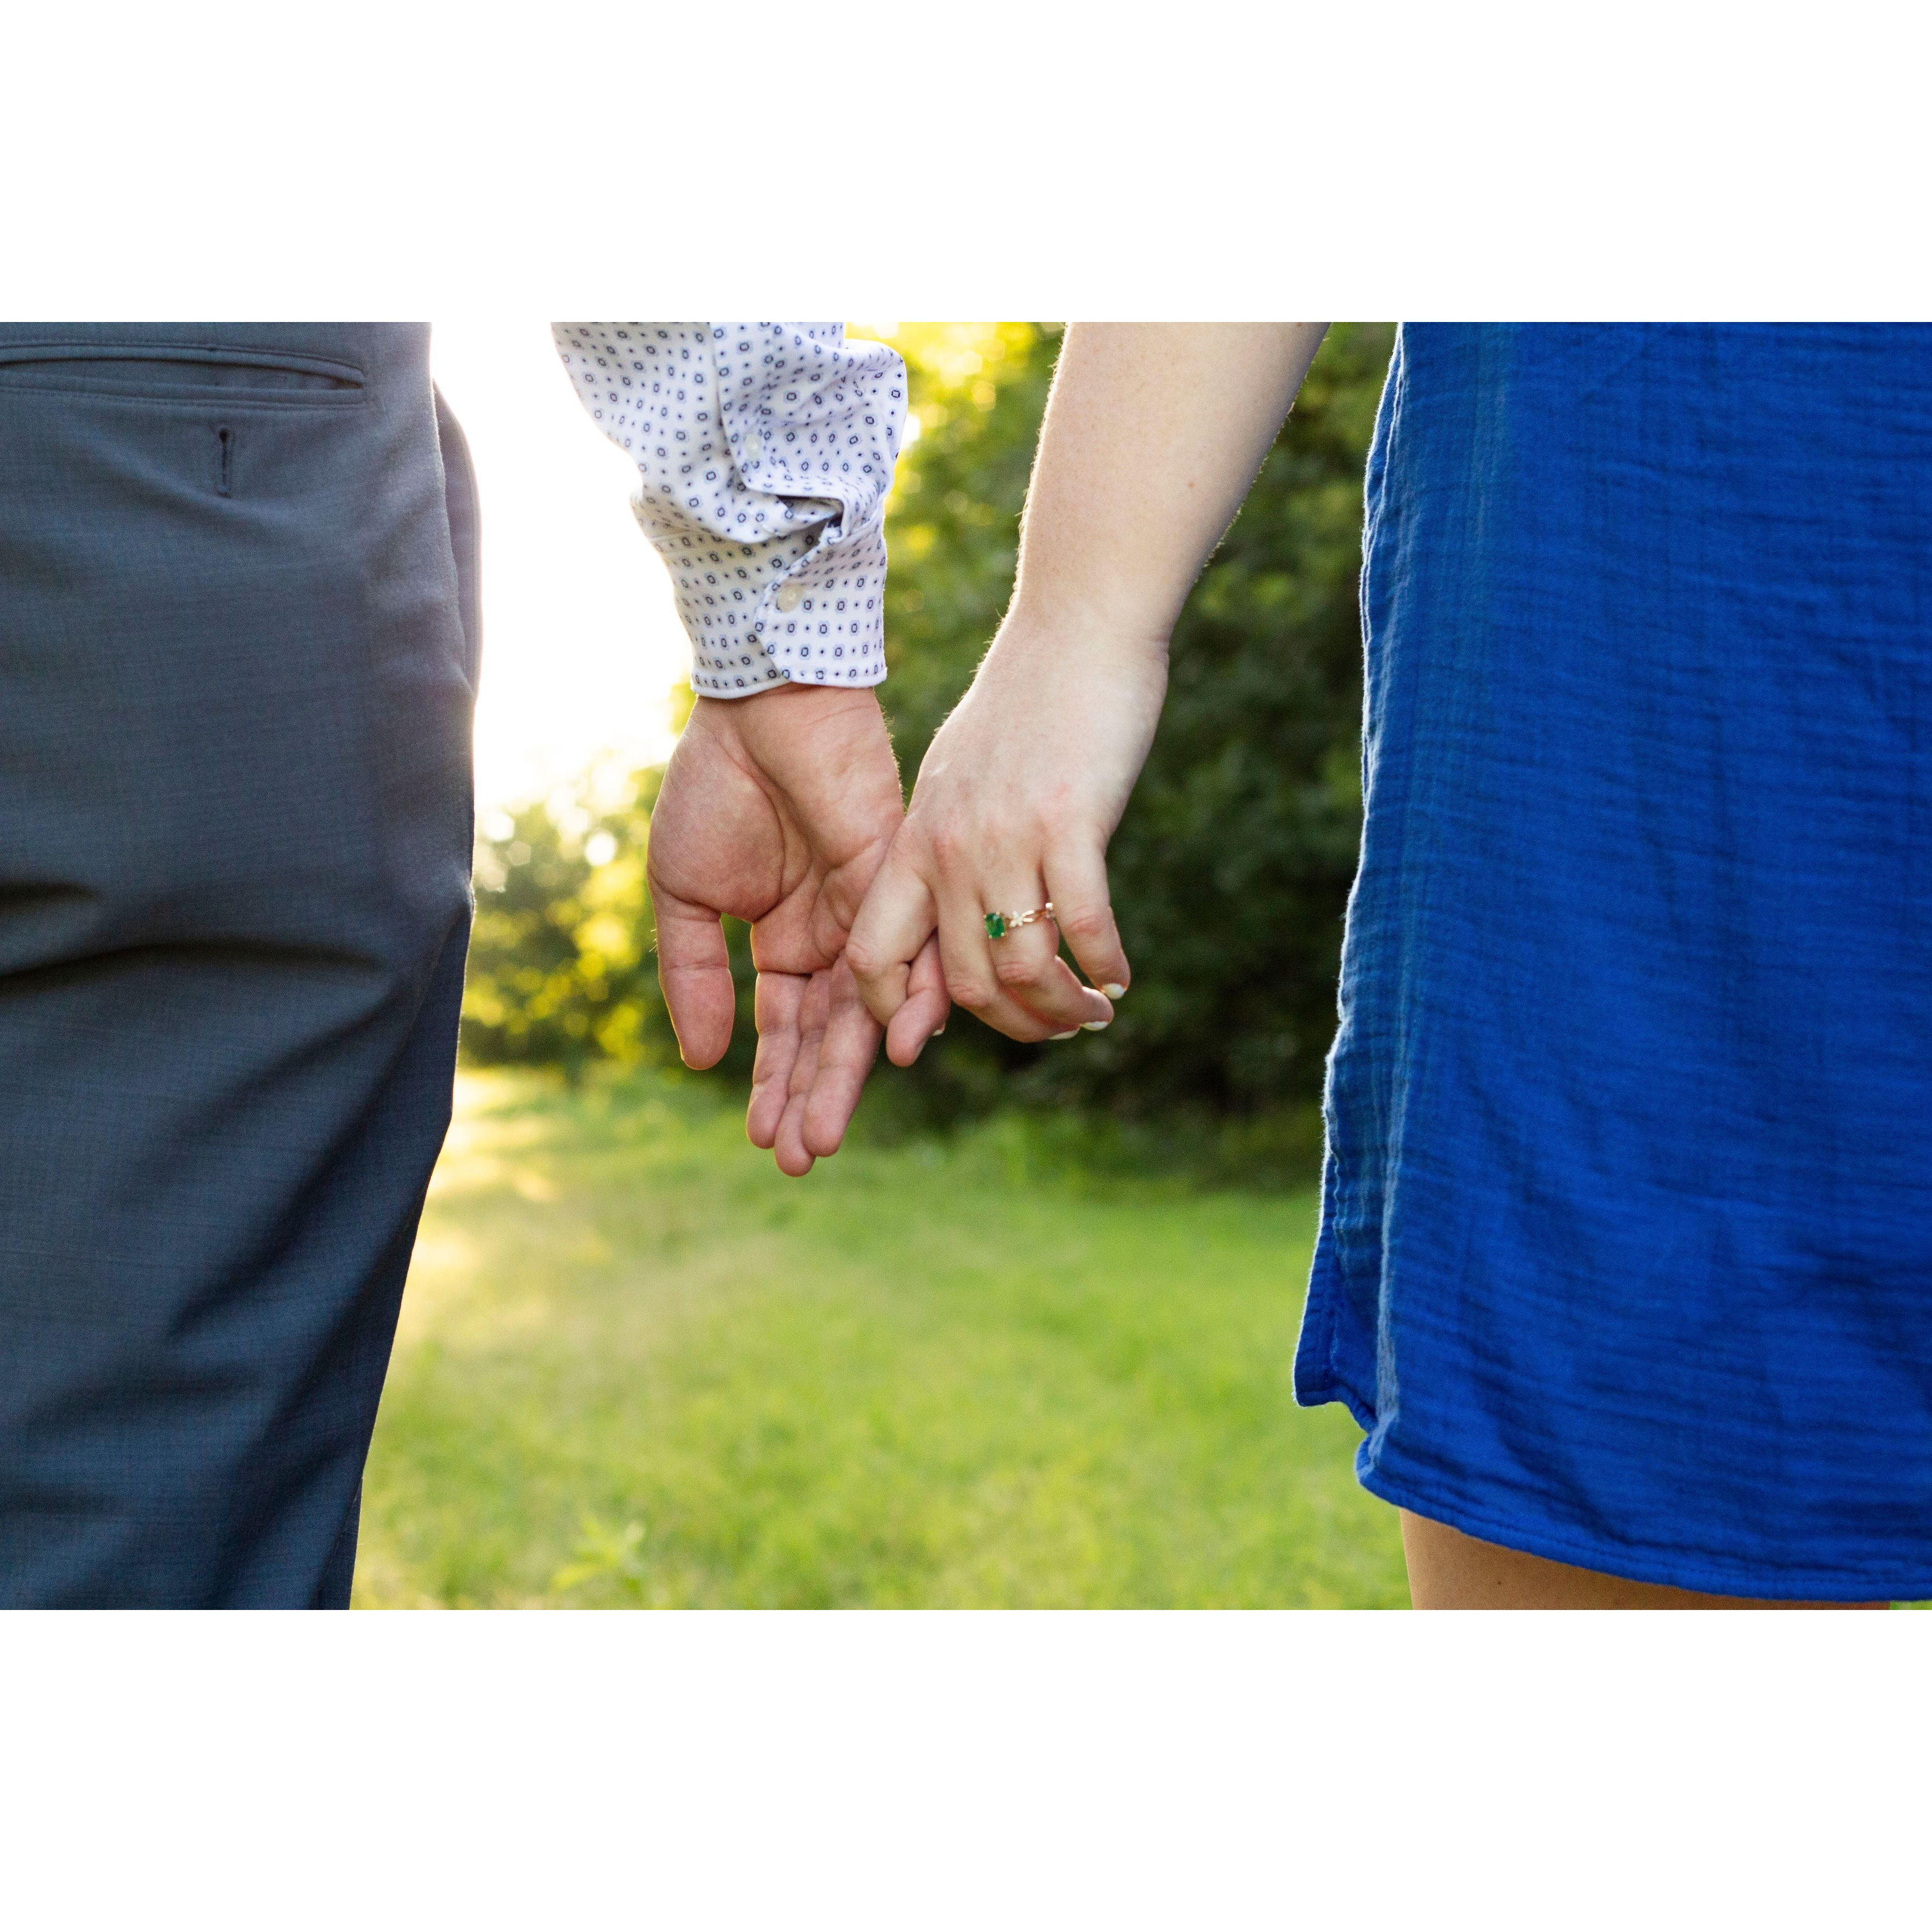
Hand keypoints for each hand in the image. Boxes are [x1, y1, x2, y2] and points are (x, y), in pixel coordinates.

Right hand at [647, 684, 936, 1174]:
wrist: (757, 708)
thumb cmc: (713, 788)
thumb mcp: (684, 895)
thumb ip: (694, 977)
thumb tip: (702, 1060)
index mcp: (784, 942)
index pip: (785, 1030)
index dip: (774, 1085)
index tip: (765, 1142)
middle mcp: (834, 938)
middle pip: (829, 1037)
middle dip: (812, 1098)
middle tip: (802, 1160)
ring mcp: (870, 913)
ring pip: (866, 1012)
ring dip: (845, 1074)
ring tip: (824, 1133)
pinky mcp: (897, 882)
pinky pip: (905, 955)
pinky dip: (902, 1003)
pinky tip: (890, 1056)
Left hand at [847, 619, 1165, 1053]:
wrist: (1075, 626)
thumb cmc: (1026, 703)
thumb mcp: (959, 778)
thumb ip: (950, 843)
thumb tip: (965, 907)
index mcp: (914, 840)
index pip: (871, 954)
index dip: (891, 1013)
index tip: (932, 1036)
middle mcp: (948, 849)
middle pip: (962, 983)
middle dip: (1012, 1025)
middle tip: (1056, 1027)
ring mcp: (1005, 838)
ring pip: (1020, 970)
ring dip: (1061, 1009)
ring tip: (1093, 1013)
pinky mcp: (1068, 823)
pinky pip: (1082, 926)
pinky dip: (1104, 968)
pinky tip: (1120, 978)